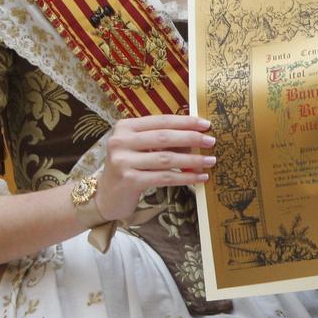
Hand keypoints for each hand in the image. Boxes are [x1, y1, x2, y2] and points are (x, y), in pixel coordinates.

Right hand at [96, 115, 214, 221]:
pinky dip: (185, 177)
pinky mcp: (129, 180)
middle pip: (164, 137)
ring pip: (166, 159)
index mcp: (125, 127)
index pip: (161, 121)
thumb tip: (197, 137)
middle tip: (211, 141)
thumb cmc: (128, 168)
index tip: (205, 124)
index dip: (185, 122)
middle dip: (191, 138)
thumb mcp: (142, 149)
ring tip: (210, 161)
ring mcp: (123, 161)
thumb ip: (163, 142)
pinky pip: (164, 177)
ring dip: (192, 160)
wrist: (106, 197)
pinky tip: (199, 177)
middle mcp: (121, 141)